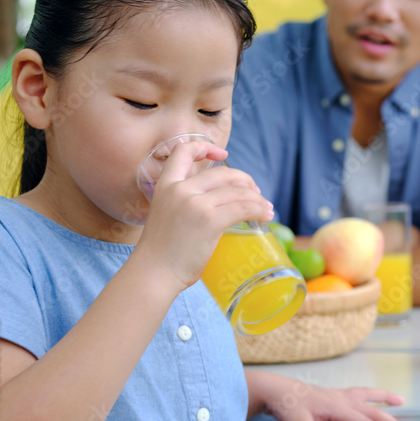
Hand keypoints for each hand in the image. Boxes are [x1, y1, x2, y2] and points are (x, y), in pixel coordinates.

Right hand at [134, 141, 273, 291]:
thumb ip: (185, 200)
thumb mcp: (166, 213)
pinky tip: (265, 216)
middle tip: (255, 193)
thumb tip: (219, 198)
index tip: (222, 154)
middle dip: (245, 181)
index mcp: (165, 185)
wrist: (153, 273)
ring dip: (257, 199)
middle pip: (223, 174)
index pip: (183, 151)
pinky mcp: (210, 220)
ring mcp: (195, 204)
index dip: (205, 147)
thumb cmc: (162, 251)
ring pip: (238, 191)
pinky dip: (259, 210)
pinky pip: (243, 208)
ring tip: (266, 208)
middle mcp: (180, 189)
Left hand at [253, 372, 412, 420]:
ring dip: (385, 400)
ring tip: (401, 402)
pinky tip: (372, 399)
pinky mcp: (333, 395)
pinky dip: (371, 395)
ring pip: (368, 396)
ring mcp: (338, 395)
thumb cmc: (286, 408)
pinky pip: (358, 394)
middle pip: (372, 411)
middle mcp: (342, 399)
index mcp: (337, 407)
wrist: (274, 390)